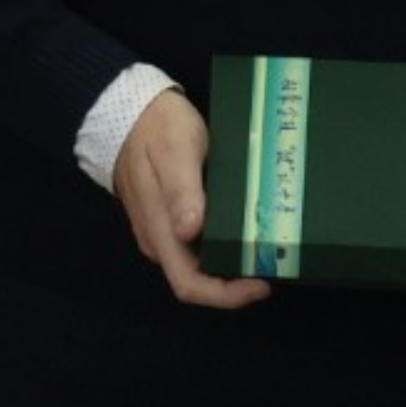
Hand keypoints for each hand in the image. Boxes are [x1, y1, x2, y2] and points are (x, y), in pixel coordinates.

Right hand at [111, 90, 272, 311]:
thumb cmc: (157, 128)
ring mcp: (163, 232)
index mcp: (159, 231)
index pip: (189, 285)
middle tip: (274, 265)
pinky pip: (198, 245)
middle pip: (198, 281)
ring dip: (232, 264)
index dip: (225, 295)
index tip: (261, 284)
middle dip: (235, 283)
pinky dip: (225, 245)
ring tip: (268, 248)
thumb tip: (189, 231)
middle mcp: (159, 241)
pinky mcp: (170, 220)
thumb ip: (182, 191)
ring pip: (199, 265)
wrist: (131, 110)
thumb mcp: (175, 150)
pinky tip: (248, 230)